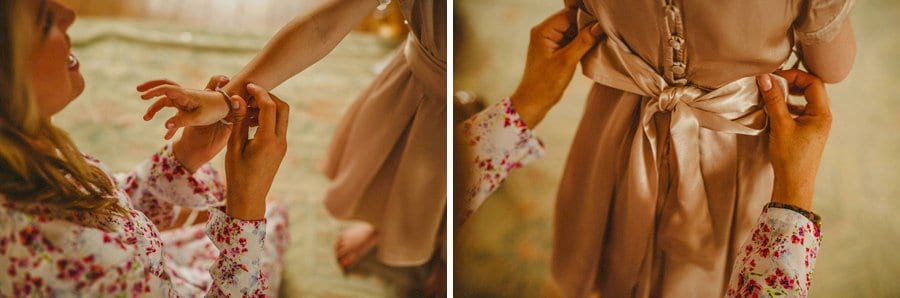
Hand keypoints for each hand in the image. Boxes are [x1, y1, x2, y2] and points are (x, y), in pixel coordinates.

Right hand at [137, 78, 232, 139]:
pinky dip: (170, 124)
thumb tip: (165, 125)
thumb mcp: (199, 118)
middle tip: (138, 90)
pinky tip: (167, 137)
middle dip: (151, 87)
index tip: (143, 96)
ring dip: (155, 108)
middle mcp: (184, 95)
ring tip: (145, 118)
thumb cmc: (215, 111)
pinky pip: (175, 113)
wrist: (228, 108)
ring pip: (166, 101)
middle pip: (164, 88)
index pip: (166, 89)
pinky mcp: (188, 108)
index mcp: (186, 95)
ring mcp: (185, 101)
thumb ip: (181, 121)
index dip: (153, 91)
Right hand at [224, 83, 289, 219]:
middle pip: (283, 108)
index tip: (248, 85)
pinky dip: (269, 117)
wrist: (249, 198)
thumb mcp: (234, 147)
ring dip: (270, 106)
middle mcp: (280, 141)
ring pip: (283, 116)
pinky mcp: (281, 148)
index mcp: (268, 140)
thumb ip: (239, 121)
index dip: (260, 92)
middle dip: (269, 96)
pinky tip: (252, 119)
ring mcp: (283, 145)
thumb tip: (239, 98)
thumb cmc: (237, 174)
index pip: (270, 106)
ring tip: (249, 106)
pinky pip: (279, 126)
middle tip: (251, 94)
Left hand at [510, 7, 603, 128]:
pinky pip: (572, 40)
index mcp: (543, 30)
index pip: (570, 13)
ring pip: (574, 30)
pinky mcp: (556, 50)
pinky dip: (583, 43)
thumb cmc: (545, 83)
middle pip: (573, 20)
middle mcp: (545, 32)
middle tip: (604, 34)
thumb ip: (584, 41)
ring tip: (599, 42)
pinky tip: (592, 48)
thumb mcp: (567, 61)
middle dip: (588, 26)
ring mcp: (550, 41)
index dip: (587, 17)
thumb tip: (600, 26)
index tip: (603, 25)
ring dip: (586, 35)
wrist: (533, 102)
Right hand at [757, 69, 832, 209]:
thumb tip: (766, 78)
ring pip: (804, 100)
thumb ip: (774, 100)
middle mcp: (822, 117)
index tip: (775, 78)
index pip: (813, 82)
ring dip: (788, 95)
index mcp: (822, 114)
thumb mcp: (781, 125)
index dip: (794, 76)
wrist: (793, 184)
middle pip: (810, 89)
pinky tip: (774, 111)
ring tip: (772, 97)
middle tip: (773, 84)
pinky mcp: (806, 131)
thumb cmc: (790, 158)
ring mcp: (815, 124)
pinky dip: (787, 106)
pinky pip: (799, 111)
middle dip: (791, 83)